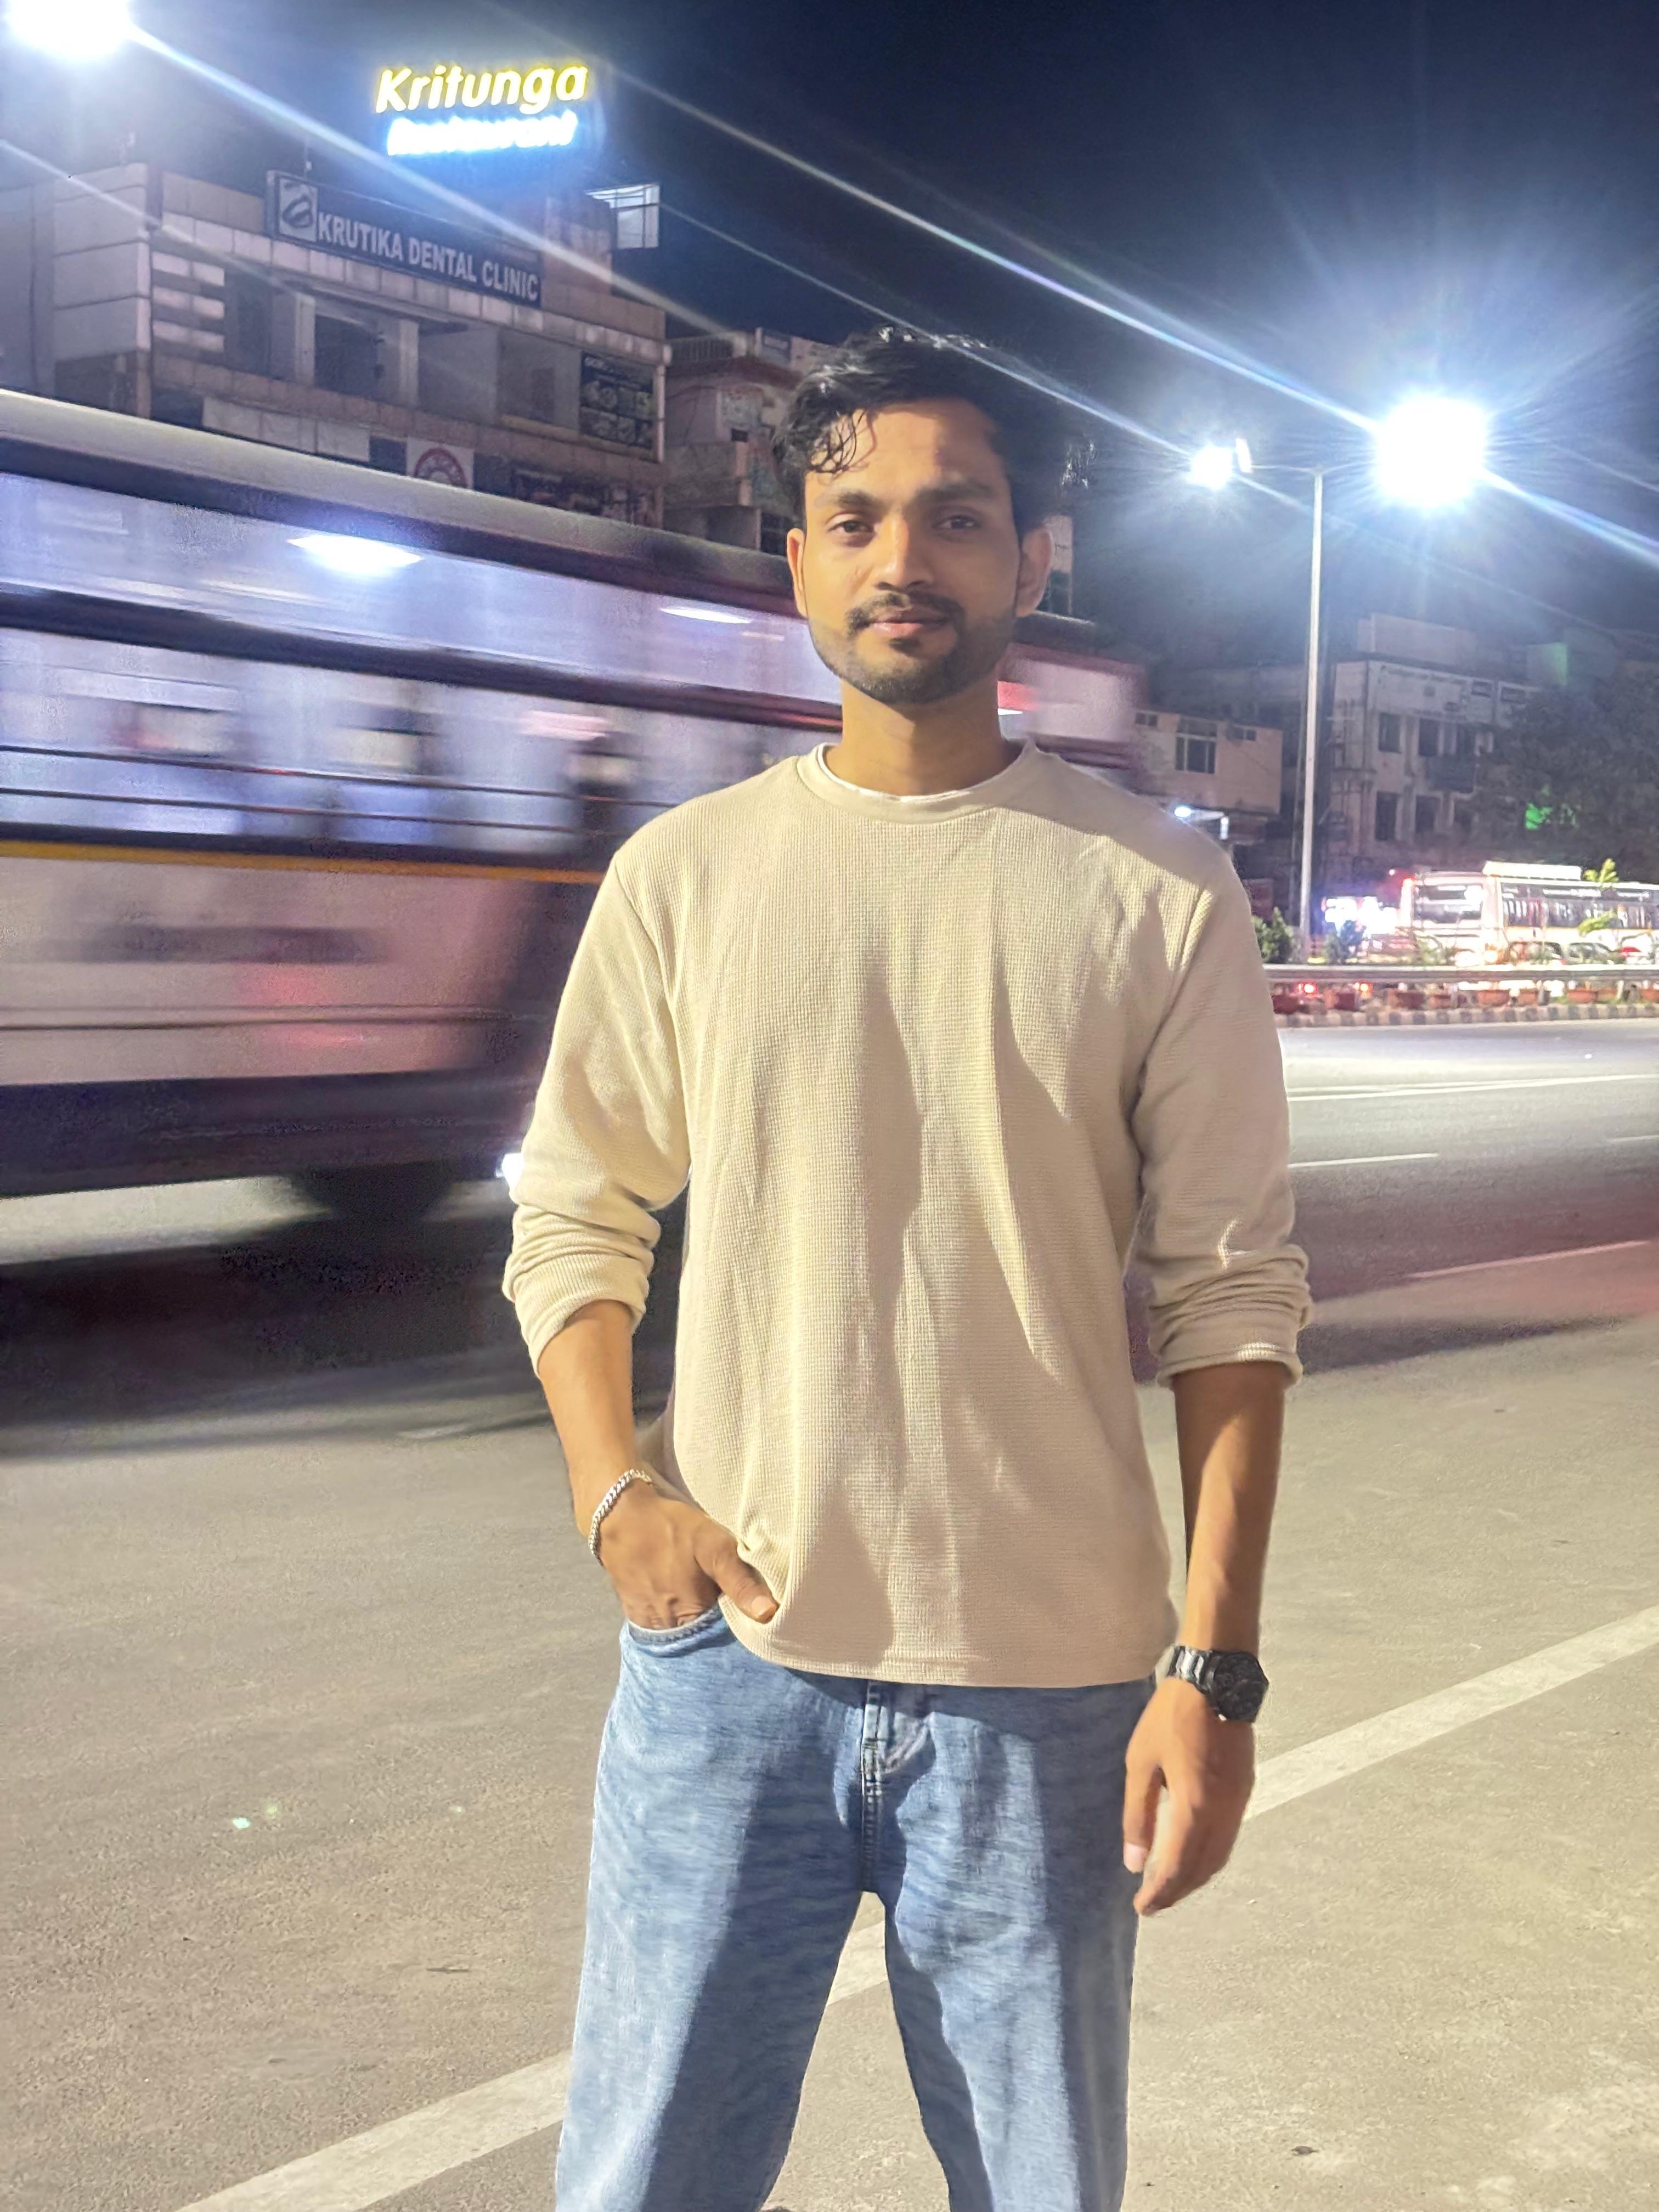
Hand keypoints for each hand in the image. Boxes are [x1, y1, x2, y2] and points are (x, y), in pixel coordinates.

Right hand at [592, 1482, 777, 1629]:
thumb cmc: (671, 1528)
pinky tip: (680, 1596)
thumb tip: (769, 1614)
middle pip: (702, 1638)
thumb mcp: (713, 1546)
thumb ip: (741, 1581)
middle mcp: (668, 1630)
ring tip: (700, 1595)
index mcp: (691, 1617)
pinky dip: (674, 1616)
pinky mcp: (634, 1613)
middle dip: (717, 1626)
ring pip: (682, 1633)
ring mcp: (648, 1623)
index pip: (725, 1638)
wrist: (620, 1515)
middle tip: (725, 1599)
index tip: (749, 1612)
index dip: (739, 1626)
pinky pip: (661, 1625)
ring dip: (695, 1622)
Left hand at [1122, 1678, 1254, 1915]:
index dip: (1159, 1892)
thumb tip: (1133, 1863)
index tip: (1141, 1908)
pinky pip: (1228, 1838)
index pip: (1177, 1866)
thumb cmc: (1170, 1718)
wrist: (1217, 1682)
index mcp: (1194, 1805)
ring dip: (1196, 1877)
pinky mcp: (1245, 1791)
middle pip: (1202, 1869)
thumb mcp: (1140, 1763)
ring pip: (1219, 1856)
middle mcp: (1222, 1812)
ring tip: (1169, 1885)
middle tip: (1153, 1903)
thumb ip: (1138, 1815)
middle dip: (1178, 1891)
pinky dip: (1209, 1857)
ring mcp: (1239, 1802)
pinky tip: (1192, 1856)